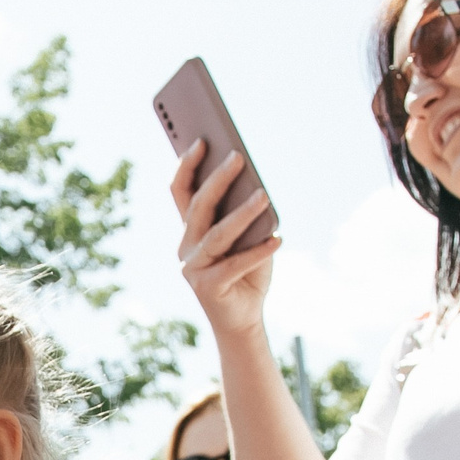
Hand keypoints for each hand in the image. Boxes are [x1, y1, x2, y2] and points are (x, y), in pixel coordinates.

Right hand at [171, 138, 280, 341]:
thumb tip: (256, 190)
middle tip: (238, 157)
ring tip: (264, 195)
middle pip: (199, 207)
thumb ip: (244, 216)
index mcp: (191, 230)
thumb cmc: (246, 272)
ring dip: (242, 214)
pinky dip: (258, 251)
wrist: (243, 318)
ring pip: (217, 234)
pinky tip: (278, 239)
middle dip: (218, 180)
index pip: (181, 192)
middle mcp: (186, 247)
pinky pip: (235, 264)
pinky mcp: (208, 287)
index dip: (186, 166)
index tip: (201, 141)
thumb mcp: (246, 238)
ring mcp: (193, 268)